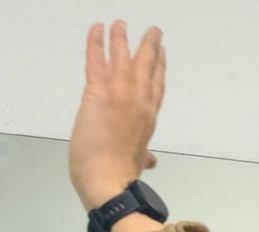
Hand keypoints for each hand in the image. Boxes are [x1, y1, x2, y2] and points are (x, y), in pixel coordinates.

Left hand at [68, 21, 165, 211]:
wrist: (108, 181)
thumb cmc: (120, 177)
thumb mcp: (137, 164)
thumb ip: (143, 157)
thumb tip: (149, 161)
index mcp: (147, 118)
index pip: (156, 87)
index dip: (160, 68)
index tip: (162, 56)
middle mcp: (139, 101)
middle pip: (147, 65)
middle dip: (150, 46)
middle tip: (153, 32)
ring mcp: (120, 93)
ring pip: (123, 57)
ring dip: (122, 37)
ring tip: (120, 23)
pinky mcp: (98, 92)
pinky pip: (96, 60)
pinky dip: (96, 42)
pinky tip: (97, 29)